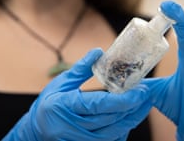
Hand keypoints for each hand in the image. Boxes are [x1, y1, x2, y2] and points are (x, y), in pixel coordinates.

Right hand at [2, 48, 152, 140]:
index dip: (122, 100)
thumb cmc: (48, 104)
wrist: (36, 131)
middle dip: (132, 107)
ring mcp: (79, 140)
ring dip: (131, 119)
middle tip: (147, 94)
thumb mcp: (61, 83)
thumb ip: (81, 69)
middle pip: (110, 120)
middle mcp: (72, 127)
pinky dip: (122, 130)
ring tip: (143, 105)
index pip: (99, 105)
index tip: (140, 91)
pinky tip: (130, 118)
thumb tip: (99, 51)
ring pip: (113, 133)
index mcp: (65, 106)